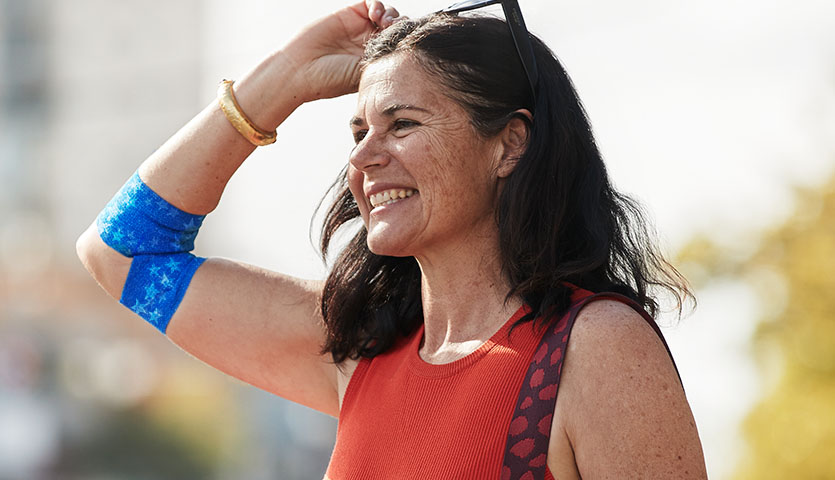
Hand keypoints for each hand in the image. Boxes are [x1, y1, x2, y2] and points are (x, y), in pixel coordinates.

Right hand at [281, 1, 402, 102]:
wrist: (301, 70)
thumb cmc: (331, 80)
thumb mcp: (366, 74)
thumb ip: (385, 60)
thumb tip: (410, 50)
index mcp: (377, 60)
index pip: (401, 45)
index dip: (407, 41)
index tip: (408, 44)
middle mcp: (370, 43)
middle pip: (397, 27)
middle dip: (402, 27)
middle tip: (397, 33)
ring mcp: (360, 28)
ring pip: (387, 13)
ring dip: (391, 15)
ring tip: (384, 23)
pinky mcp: (349, 14)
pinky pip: (371, 2)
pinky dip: (377, 5)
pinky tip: (375, 15)